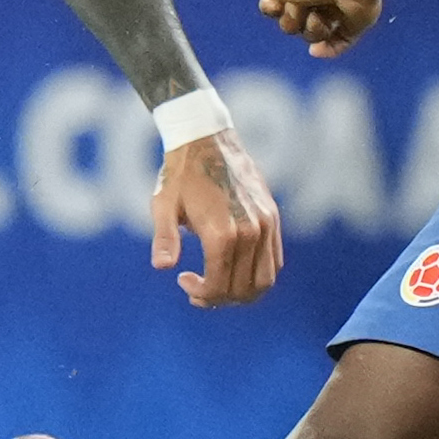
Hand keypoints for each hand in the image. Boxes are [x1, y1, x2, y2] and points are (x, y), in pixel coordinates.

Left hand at [150, 128, 282, 307]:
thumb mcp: (163, 206)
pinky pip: (275, 261)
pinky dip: (258, 275)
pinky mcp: (273, 217)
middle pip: (244, 289)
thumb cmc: (180, 175)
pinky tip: (235, 268)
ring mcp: (266, 225)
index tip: (183, 281)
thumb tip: (163, 267)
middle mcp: (250, 231)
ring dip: (242, 292)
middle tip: (198, 290)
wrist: (207, 140)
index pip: (219, 286)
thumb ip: (165, 238)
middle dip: (219, 298)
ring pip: (265, 280)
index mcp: (222, 233)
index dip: (200, 294)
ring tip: (219, 285)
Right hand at [259, 0, 382, 57]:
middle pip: (289, 22)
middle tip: (302, 4)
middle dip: (292, 19)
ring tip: (320, 15)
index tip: (277, 3)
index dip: (271, 7)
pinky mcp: (351, 23)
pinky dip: (327, 48)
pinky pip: (335, 44)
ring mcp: (334, 6)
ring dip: (311, 28)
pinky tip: (318, 49)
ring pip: (309, 34)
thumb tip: (283, 11)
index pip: (273, 0)